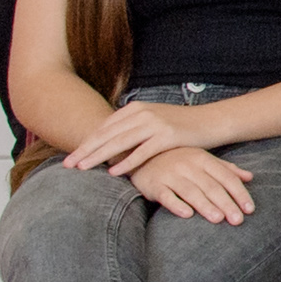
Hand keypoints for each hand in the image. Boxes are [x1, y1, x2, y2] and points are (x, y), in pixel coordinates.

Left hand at [64, 95, 219, 174]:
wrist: (211, 122)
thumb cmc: (180, 126)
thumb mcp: (152, 121)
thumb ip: (130, 128)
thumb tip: (107, 142)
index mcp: (135, 109)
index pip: (103, 128)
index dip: (85, 143)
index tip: (70, 158)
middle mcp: (142, 114)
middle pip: (107, 135)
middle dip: (85, 151)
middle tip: (68, 165)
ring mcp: (155, 124)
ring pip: (120, 143)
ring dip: (99, 157)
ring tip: (84, 168)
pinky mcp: (168, 136)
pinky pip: (142, 152)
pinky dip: (127, 162)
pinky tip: (114, 172)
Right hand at [124, 144, 257, 224]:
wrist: (141, 154)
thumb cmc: (178, 159)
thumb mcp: (202, 159)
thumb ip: (226, 168)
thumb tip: (250, 177)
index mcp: (203, 159)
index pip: (226, 177)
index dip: (239, 193)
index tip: (250, 209)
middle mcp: (188, 165)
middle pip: (211, 186)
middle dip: (226, 204)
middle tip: (238, 220)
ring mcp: (170, 174)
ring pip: (191, 191)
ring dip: (205, 205)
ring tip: (218, 219)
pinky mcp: (153, 185)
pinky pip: (165, 195)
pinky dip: (176, 204)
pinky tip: (187, 214)